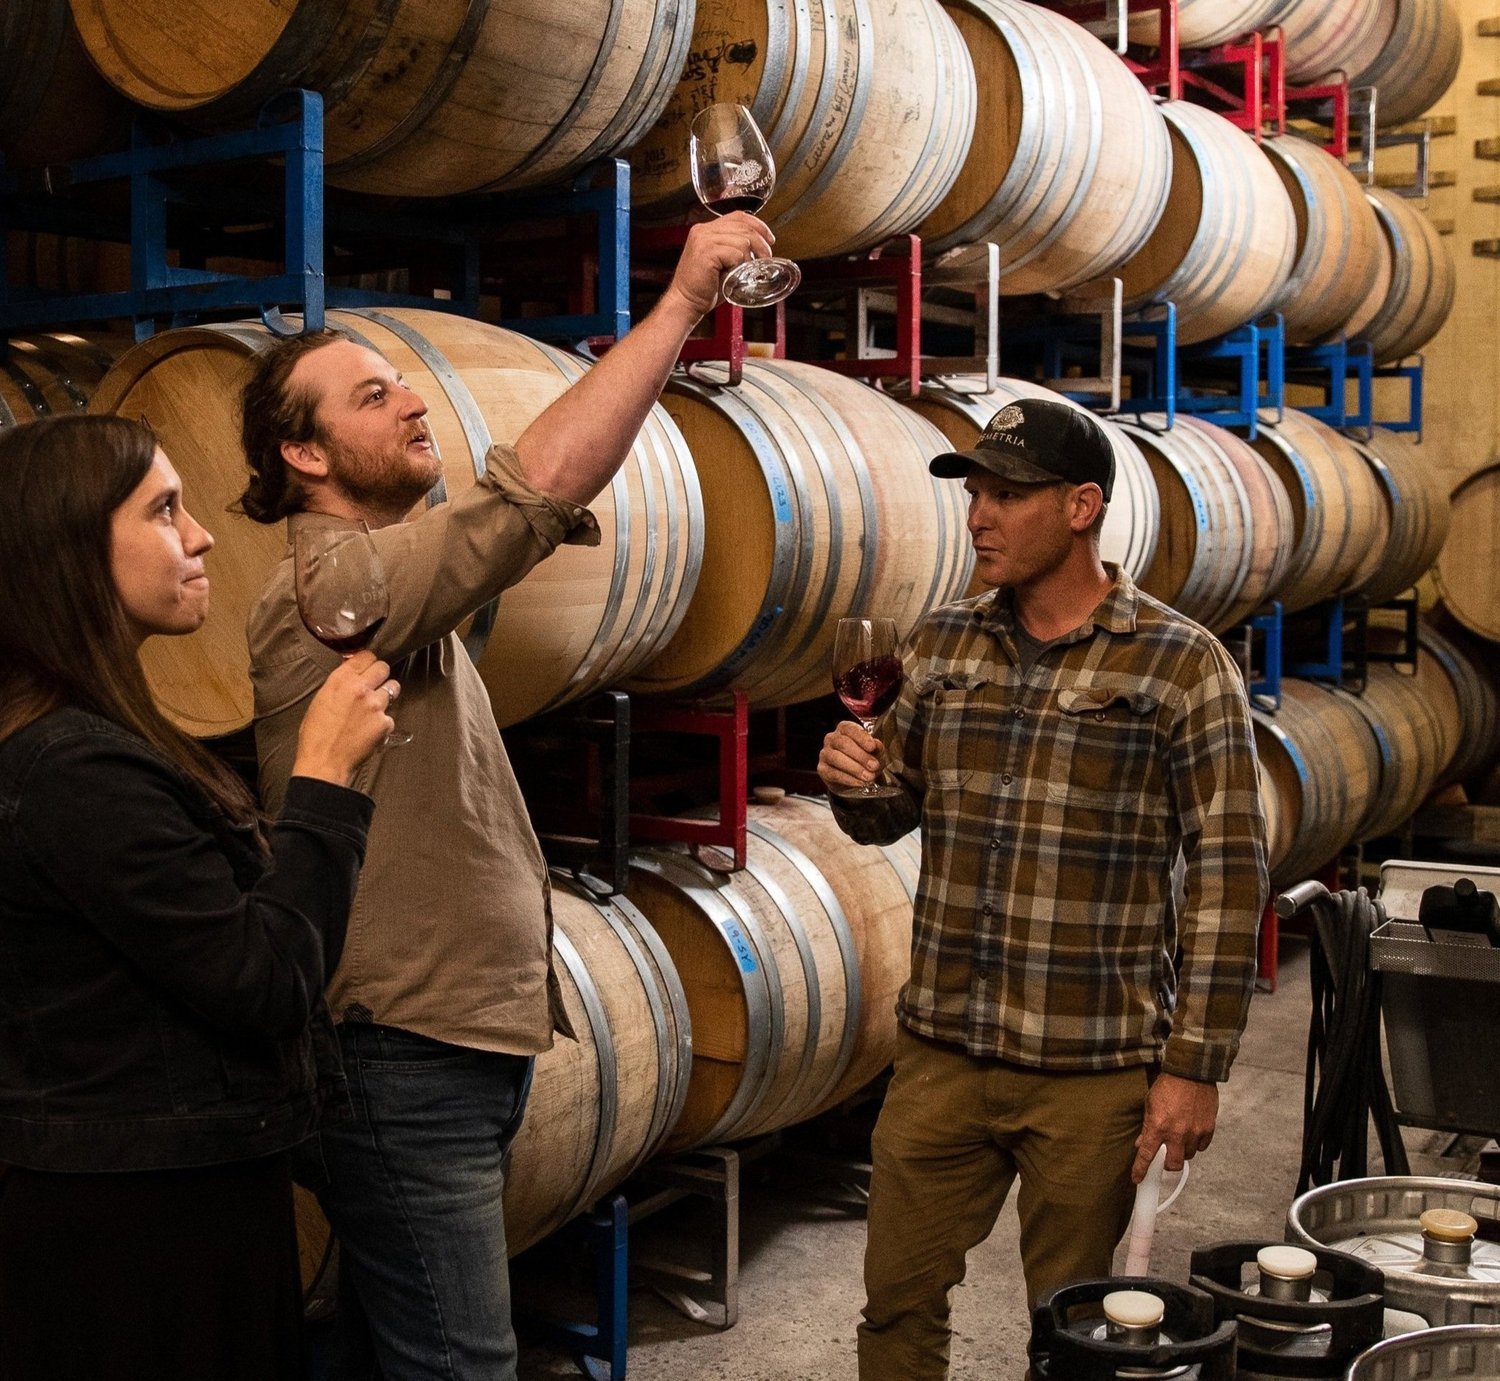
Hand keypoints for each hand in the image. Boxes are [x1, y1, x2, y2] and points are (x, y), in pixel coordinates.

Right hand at [292, 651, 398, 786]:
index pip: (366, 656)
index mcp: (340, 680)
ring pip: (393, 688)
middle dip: (381, 674)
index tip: (368, 667)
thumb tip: (351, 675)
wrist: (324, 761)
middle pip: (384, 667)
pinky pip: (390, 716)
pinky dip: (383, 722)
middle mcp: (360, 688)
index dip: (368, 662)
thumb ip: (339, 685)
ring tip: (373, 708)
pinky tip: (370, 730)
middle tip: (375, 684)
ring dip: (386, 695)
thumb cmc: (316, 734)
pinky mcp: (385, 723)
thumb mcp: (321, 700)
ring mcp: (375, 705)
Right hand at [663, 211, 775, 318]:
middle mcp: (703, 230)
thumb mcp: (722, 263)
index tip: (769, 239)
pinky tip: (733, 274)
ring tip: (744, 271)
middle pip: (744, 226)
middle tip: (766, 258)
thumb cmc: (704, 288)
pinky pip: (735, 253)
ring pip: (742, 240)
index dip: (758, 225)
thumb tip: (760, 249)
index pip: (738, 216)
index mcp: (706, 230)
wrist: (686, 302)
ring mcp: (704, 240)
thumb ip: (735, 250)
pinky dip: (739, 265)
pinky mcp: (706, 252)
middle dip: (761, 242)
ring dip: (749, 258)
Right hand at [818, 720, 883, 794]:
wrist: (854, 778)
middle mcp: (832, 738)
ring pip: (837, 758)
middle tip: (874, 766)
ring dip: (855, 769)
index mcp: (844, 729)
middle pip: (843, 743)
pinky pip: (834, 774)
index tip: (872, 747)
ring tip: (869, 777)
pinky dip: (849, 779)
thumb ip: (877, 747)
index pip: (850, 729)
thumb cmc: (864, 760)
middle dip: (860, 756)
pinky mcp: (822, 769)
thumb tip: (876, 745)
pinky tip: (860, 783)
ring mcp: (825, 754)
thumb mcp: (875, 752)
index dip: (862, 737)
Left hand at [1131, 1072, 1218, 1183]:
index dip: (1140, 1170)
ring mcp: (1195, 1132)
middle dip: (1168, 1165)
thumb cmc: (1168, 1086)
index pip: (1146, 1155)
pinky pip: (1202, 1146)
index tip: (1137, 1179)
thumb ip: (1147, 1126)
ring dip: (1182, 1151)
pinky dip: (1196, 1143)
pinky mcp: (1208, 1129)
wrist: (1191, 1072)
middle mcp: (1177, 1133)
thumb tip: (1140, 1143)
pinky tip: (1191, 1132)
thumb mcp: (1150, 1104)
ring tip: (1179, 1136)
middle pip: (1173, 1165)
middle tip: (1166, 1156)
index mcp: (1158, 1126)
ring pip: (1189, 1155)